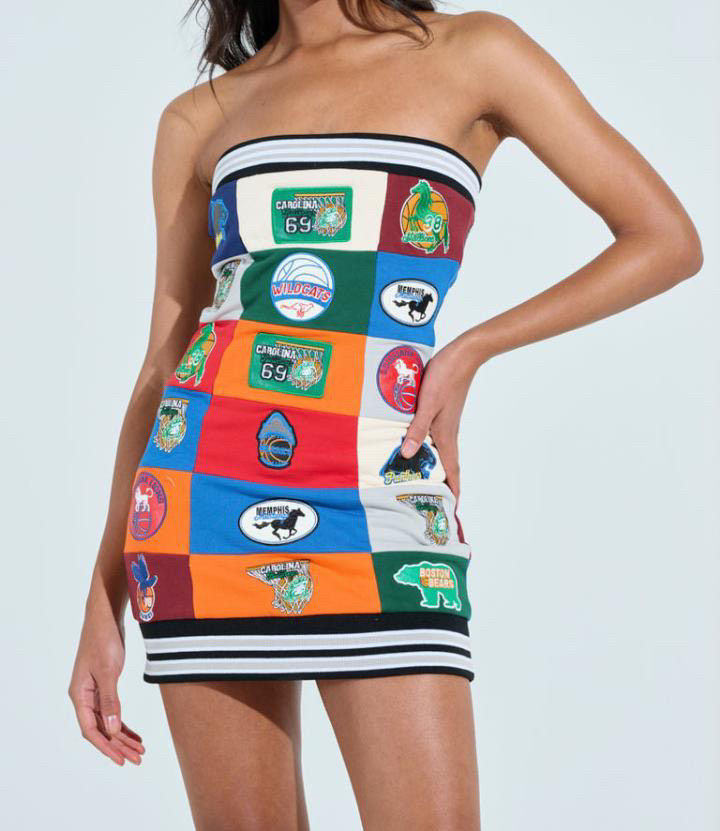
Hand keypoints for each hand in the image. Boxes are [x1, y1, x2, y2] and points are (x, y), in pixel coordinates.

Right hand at [68, 609, 144, 765]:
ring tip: (140, 750)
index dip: (106, 747)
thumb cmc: (103, 640)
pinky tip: (135, 734)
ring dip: (123, 737)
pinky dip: (124, 723)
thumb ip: (110, 700)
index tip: (122, 760)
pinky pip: (113, 711)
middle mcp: (84, 697)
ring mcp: (95, 692)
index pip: (91, 730)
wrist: (106, 617)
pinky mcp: (105, 685)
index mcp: (79, 695)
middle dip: (119, 746)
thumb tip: (113, 729)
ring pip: (108, 722)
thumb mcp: (108, 671)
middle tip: (138, 758)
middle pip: (101, 729)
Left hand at [400, 335, 481, 500]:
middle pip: (447, 466)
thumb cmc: (445, 378)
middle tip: (431, 501)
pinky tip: (416, 447)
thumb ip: (417, 429)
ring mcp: (445, 423)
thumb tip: (407, 455)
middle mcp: (447, 433)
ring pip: (439, 452)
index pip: (452, 471)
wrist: (463, 356)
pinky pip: (434, 437)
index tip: (452, 510)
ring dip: (434, 467)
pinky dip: (427, 448)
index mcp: (446, 436)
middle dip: (442, 484)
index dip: (453, 491)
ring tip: (422, 480)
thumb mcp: (427, 404)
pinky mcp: (441, 412)